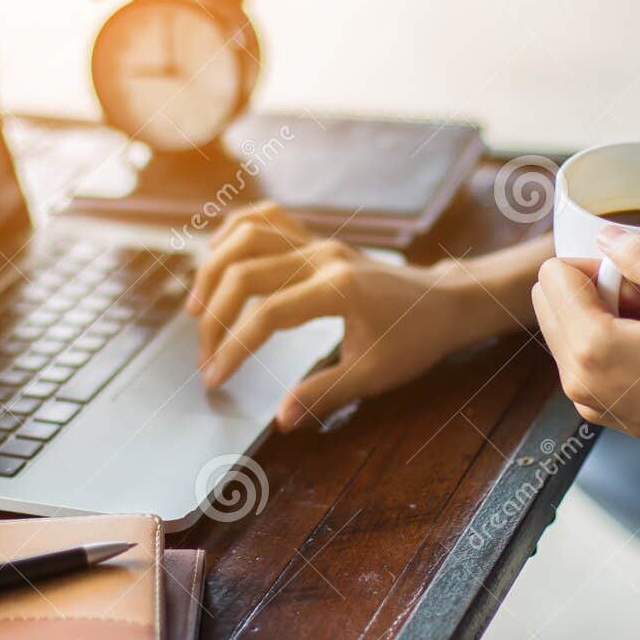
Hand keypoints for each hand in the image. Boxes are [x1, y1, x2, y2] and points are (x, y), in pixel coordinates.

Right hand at [188, 203, 488, 429]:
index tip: (215, 379)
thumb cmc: (415, 340)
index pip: (268, 314)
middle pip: (246, 271)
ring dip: (213, 268)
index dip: (235, 348)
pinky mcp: (317, 240)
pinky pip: (266, 219)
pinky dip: (234, 232)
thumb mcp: (375, 375)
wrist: (444, 303)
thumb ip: (325, 394)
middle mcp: (323, 256)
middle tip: (205, 359)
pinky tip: (216, 256)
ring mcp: (319, 242)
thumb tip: (281, 419)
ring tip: (195, 309)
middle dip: (214, 317)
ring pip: (248, 234)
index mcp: (339, 289)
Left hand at [532, 225, 639, 474]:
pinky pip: (576, 356)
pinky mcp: (592, 406)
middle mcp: (573, 374)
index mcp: (590, 345)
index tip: (637, 286)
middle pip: (547, 298)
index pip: (551, 274)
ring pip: (561, 326)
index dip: (596, 265)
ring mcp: (579, 395)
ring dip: (596, 315)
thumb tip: (605, 237)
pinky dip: (602, 343)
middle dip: (591, 288)